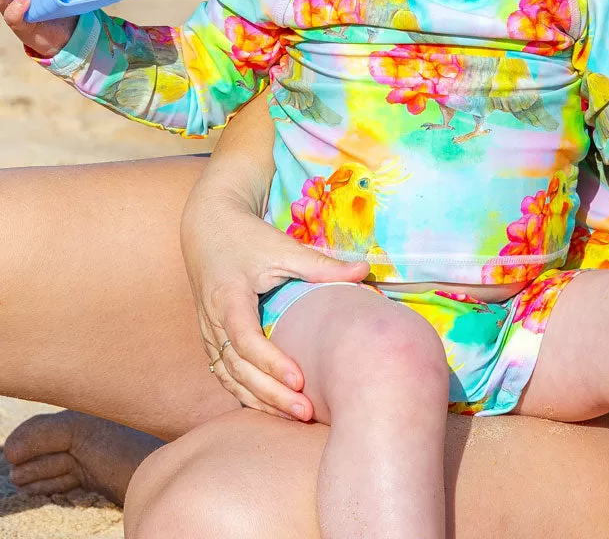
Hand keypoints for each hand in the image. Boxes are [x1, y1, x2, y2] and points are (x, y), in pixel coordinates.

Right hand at [181, 164, 367, 420]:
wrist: (208, 228)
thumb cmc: (249, 237)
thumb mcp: (283, 247)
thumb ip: (321, 265)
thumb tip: (364, 272)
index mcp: (228, 297)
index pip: (244, 339)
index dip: (270, 362)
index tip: (299, 379)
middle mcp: (212, 320)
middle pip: (236, 369)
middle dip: (270, 393)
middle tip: (305, 411)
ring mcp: (208, 333)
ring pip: (229, 377)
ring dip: (259, 399)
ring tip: (295, 416)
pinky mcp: (211, 338)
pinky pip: (225, 374)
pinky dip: (246, 392)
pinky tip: (272, 407)